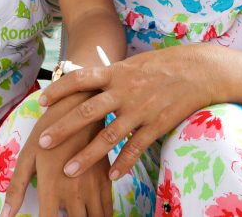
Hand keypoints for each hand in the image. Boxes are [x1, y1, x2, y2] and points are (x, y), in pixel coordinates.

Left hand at [2, 93, 112, 216]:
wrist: (79, 107)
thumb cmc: (48, 131)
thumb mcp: (27, 157)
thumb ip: (16, 188)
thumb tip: (5, 214)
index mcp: (51, 189)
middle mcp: (74, 194)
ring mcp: (92, 188)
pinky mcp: (106, 181)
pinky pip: (107, 208)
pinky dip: (102, 215)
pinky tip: (93, 214)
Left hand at [35, 44, 225, 180]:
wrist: (199, 70)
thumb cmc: (163, 65)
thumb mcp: (132, 64)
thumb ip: (111, 76)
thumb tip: (86, 82)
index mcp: (115, 73)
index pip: (80, 79)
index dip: (59, 90)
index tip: (42, 102)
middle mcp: (124, 91)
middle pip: (87, 112)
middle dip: (63, 128)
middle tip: (42, 142)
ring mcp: (140, 110)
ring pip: (108, 136)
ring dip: (87, 156)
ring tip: (69, 170)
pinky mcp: (156, 125)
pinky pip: (135, 148)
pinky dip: (123, 163)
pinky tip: (111, 175)